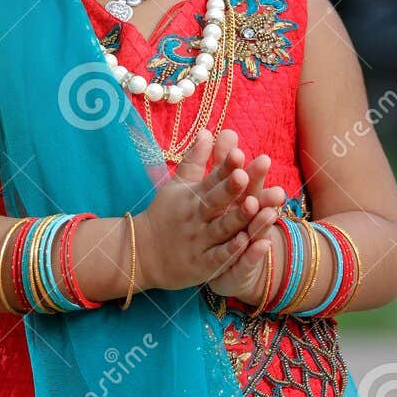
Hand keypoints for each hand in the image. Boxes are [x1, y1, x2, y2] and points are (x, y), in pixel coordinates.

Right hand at [133, 128, 281, 293]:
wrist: (141, 253)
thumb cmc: (165, 214)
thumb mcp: (178, 186)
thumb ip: (196, 160)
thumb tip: (207, 131)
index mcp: (193, 196)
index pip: (211, 179)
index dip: (225, 167)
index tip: (239, 153)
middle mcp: (196, 217)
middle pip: (215, 201)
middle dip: (230, 189)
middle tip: (245, 175)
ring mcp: (199, 241)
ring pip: (221, 229)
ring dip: (237, 218)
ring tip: (254, 205)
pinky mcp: (202, 265)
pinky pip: (217, 258)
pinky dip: (230, 251)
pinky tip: (246, 242)